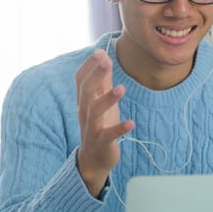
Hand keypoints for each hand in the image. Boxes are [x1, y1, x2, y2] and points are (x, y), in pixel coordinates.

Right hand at [75, 49, 134, 196]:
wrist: (94, 159)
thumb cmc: (100, 124)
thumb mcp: (102, 100)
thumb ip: (103, 80)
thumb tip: (104, 56)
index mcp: (84, 100)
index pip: (80, 79)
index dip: (89, 66)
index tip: (100, 52)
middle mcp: (85, 112)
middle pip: (85, 91)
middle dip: (95, 76)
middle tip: (107, 62)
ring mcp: (92, 128)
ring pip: (94, 111)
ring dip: (107, 99)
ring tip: (122, 88)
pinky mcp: (102, 142)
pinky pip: (109, 135)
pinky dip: (119, 128)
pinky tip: (131, 123)